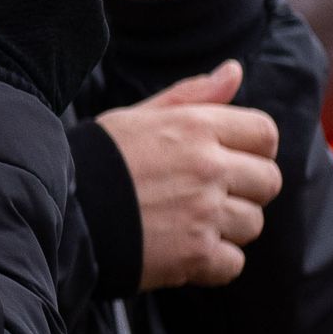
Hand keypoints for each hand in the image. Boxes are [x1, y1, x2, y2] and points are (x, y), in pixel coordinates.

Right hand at [98, 62, 282, 289]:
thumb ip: (194, 94)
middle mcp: (208, 167)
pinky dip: (215, 261)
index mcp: (196, 126)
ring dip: (229, 226)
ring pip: (253, 223)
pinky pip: (234, 262)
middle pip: (269, 181)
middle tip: (211, 193)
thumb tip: (234, 71)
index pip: (265, 134)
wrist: (63, 211)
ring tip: (191, 220)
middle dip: (247, 189)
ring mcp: (205, 213)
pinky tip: (186, 248)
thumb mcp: (142, 115)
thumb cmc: (101, 159)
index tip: (234, 158)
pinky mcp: (196, 255)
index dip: (255, 147)